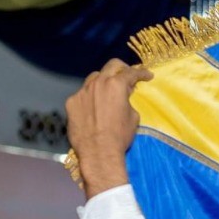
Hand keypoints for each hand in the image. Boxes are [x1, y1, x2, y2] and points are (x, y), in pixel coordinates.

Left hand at [65, 59, 151, 197]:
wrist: (98, 152)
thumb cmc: (120, 135)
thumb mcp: (133, 116)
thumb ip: (127, 100)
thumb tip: (123, 97)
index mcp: (116, 85)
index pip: (131, 72)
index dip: (142, 73)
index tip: (147, 75)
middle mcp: (98, 83)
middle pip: (111, 66)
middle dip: (122, 69)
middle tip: (127, 76)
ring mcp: (82, 92)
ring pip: (94, 78)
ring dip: (103, 82)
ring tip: (107, 92)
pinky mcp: (71, 103)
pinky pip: (82, 95)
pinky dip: (90, 98)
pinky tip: (93, 108)